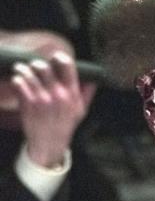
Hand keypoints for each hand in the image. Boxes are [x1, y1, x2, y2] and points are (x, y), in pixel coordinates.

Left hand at [13, 52, 93, 168]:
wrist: (50, 144)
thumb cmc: (65, 126)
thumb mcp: (81, 111)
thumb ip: (87, 94)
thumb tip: (92, 81)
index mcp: (72, 94)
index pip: (68, 66)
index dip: (59, 57)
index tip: (54, 57)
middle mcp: (58, 94)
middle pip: (44, 67)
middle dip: (36, 64)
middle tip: (33, 66)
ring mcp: (42, 98)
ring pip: (29, 73)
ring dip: (22, 69)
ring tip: (20, 70)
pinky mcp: (28, 103)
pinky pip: (19, 83)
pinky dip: (16, 80)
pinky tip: (17, 81)